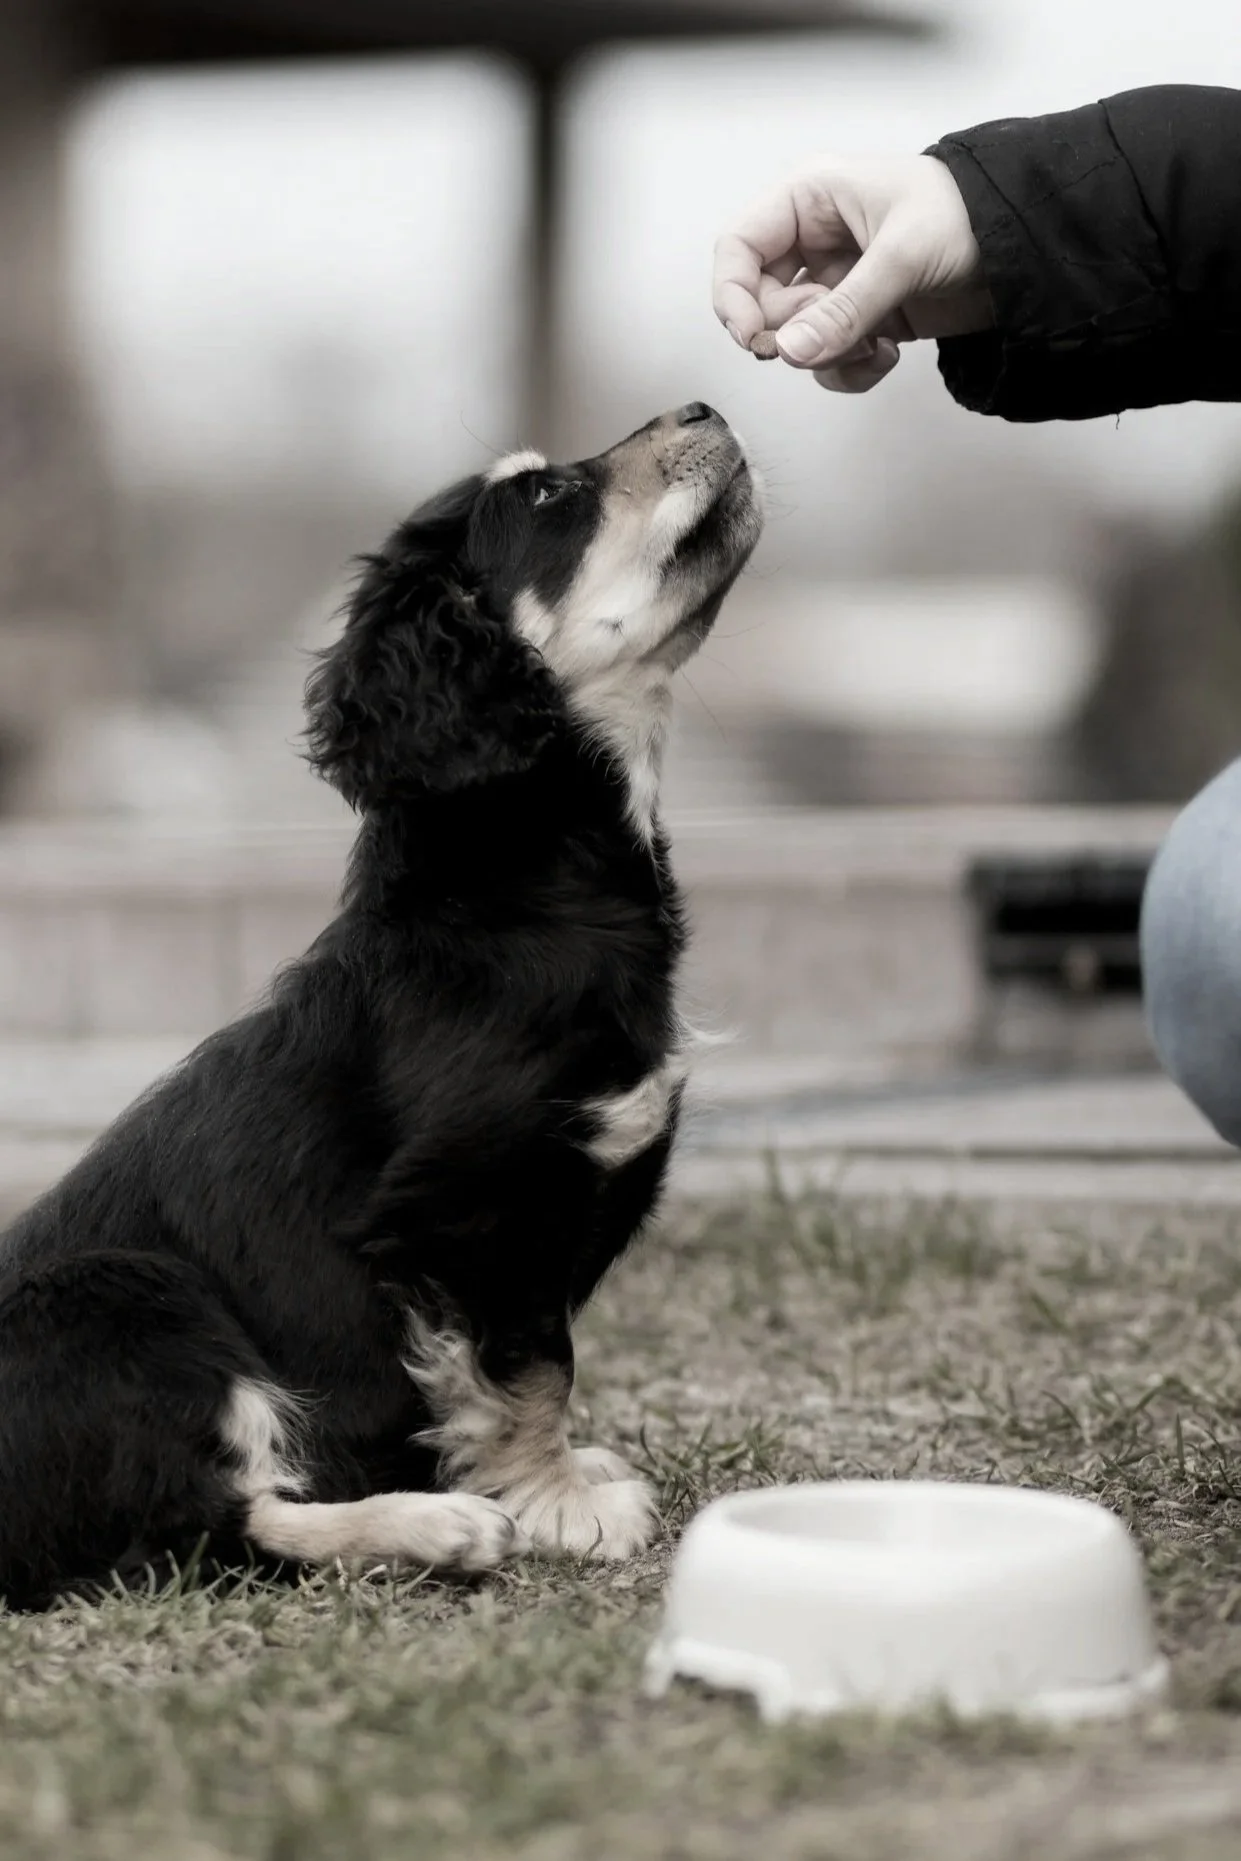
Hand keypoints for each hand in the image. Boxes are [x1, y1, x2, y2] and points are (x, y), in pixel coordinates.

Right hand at [712, 154, 991, 392]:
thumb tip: (791, 353)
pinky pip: (828, 358)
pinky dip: (852, 368)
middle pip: (761, 303)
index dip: (732, 296)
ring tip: (874, 344)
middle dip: (795, 332)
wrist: (1028, 249)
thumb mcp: (903, 256)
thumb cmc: (971, 216)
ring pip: (795, 339)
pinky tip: (888, 353)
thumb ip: (845, 310)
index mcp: (811, 200)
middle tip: (831, 337)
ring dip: (829, 355)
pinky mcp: (861, 319)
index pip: (738, 247)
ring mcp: (837, 284)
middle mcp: (815, 242)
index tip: (755, 339)